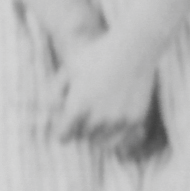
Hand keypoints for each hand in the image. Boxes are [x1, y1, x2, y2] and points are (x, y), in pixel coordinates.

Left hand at [47, 28, 159, 150]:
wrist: (134, 48)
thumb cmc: (96, 54)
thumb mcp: (68, 68)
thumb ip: (56, 92)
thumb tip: (54, 114)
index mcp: (78, 106)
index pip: (63, 136)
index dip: (62, 130)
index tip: (65, 124)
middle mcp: (97, 117)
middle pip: (81, 137)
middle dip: (79, 128)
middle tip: (84, 114)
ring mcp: (118, 120)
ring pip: (100, 142)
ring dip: (96, 133)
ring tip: (97, 119)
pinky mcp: (135, 120)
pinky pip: (120, 141)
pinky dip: (114, 137)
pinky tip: (111, 125)